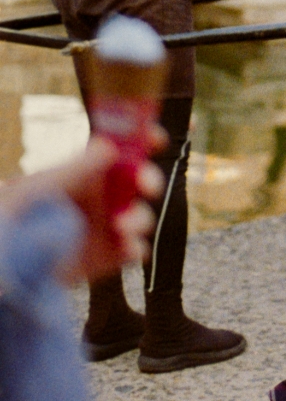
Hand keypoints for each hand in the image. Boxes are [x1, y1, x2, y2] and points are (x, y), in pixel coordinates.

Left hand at [2, 137, 163, 285]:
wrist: (9, 261)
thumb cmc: (15, 216)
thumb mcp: (42, 187)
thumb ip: (76, 169)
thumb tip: (109, 148)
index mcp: (88, 171)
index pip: (123, 149)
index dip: (144, 139)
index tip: (157, 139)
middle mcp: (103, 195)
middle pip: (141, 181)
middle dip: (150, 180)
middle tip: (147, 186)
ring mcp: (107, 225)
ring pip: (142, 216)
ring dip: (140, 218)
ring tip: (122, 226)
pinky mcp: (108, 256)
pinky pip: (134, 250)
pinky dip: (136, 248)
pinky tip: (127, 248)